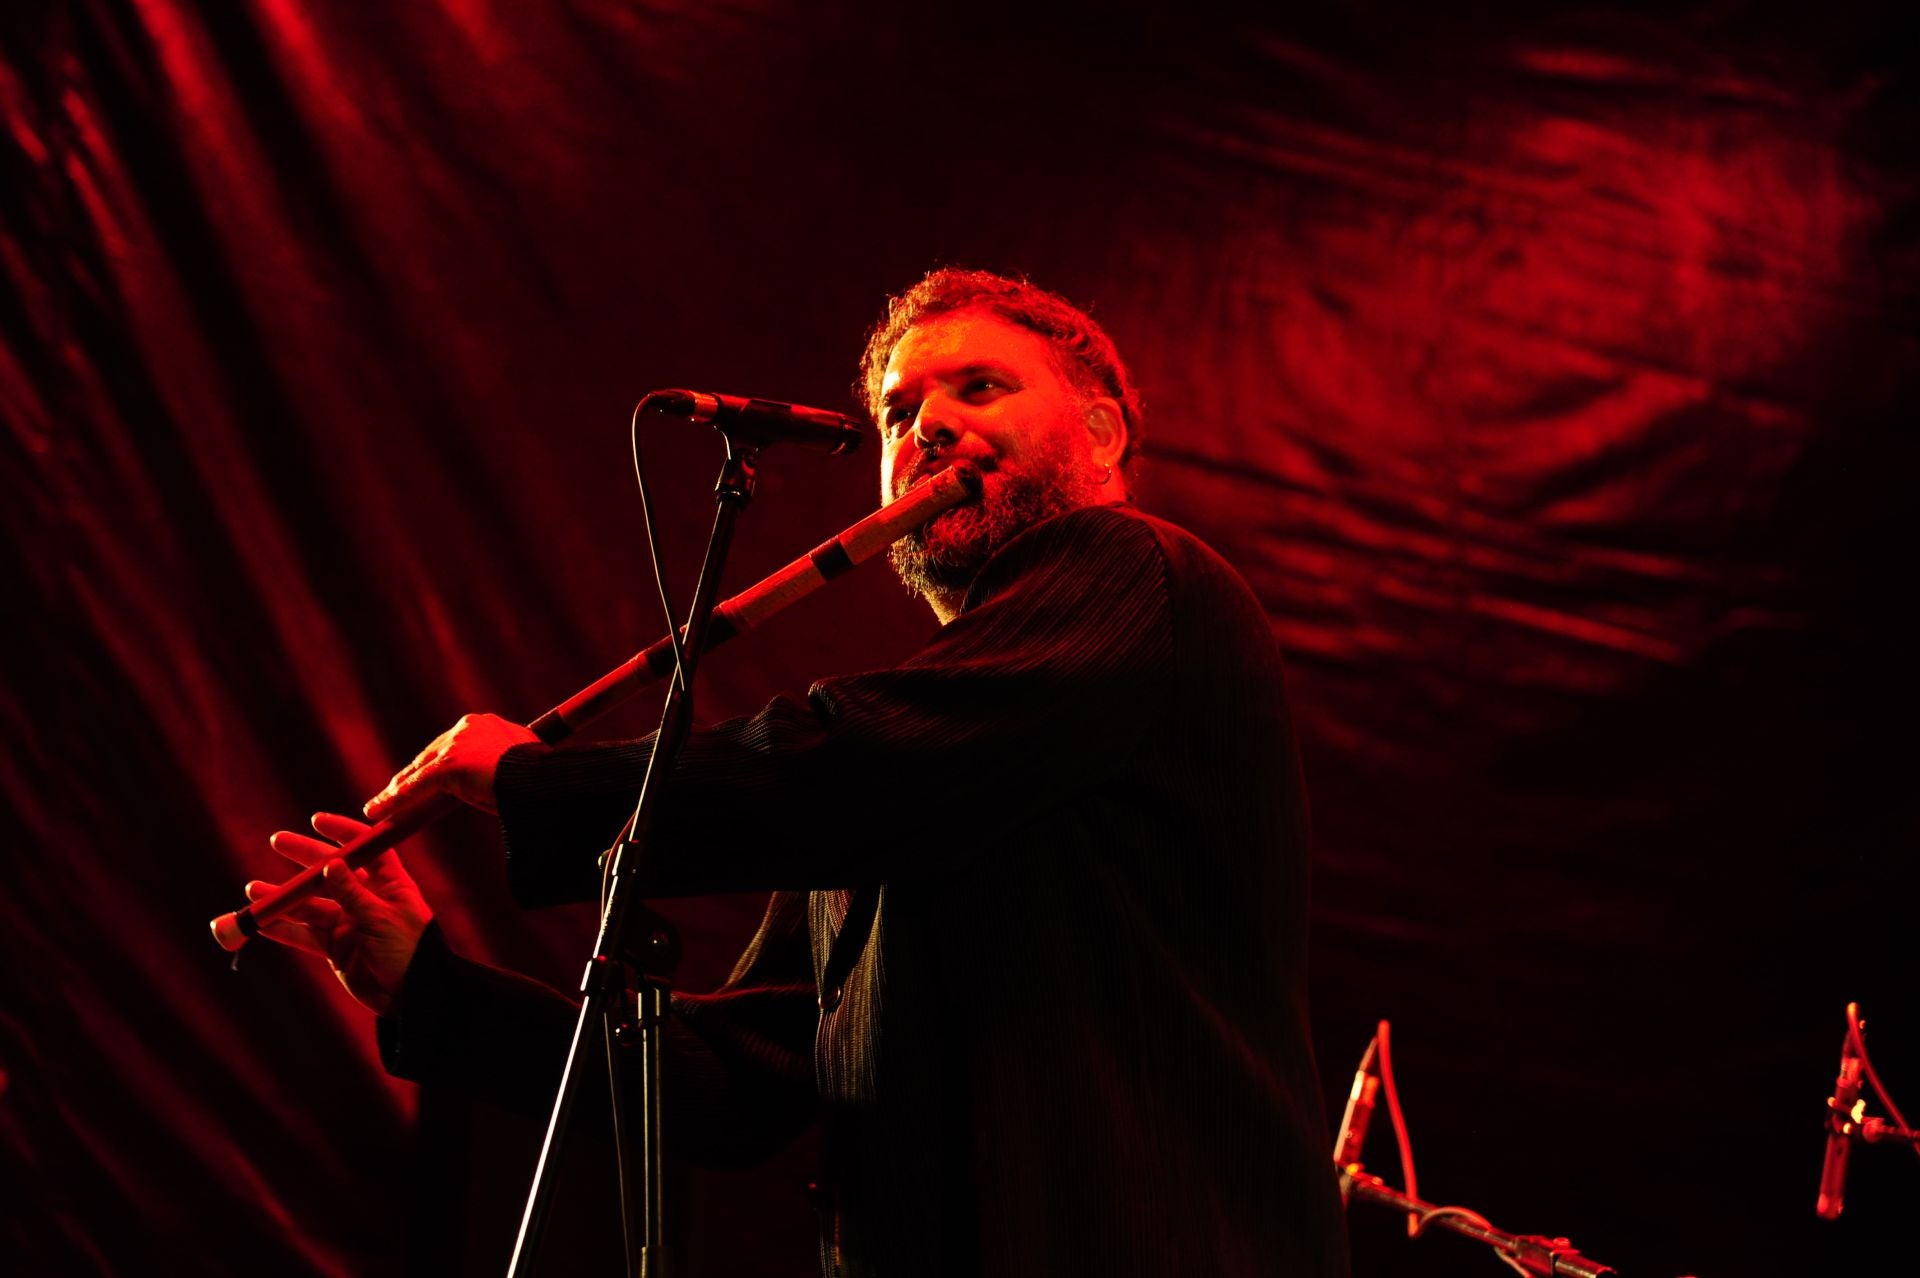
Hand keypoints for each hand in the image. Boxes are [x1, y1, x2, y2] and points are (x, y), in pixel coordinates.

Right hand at [248, 812, 432, 1014]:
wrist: (411, 996)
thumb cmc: (409, 951)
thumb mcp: (380, 918)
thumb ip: (352, 893)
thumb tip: (331, 863)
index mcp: (390, 883)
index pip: (367, 848)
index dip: (344, 833)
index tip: (317, 820)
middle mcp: (367, 898)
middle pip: (331, 872)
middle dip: (304, 858)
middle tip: (278, 841)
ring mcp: (350, 923)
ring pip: (311, 905)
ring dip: (284, 898)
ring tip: (254, 890)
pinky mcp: (336, 948)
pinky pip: (305, 935)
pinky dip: (283, 929)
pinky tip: (261, 922)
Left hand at [363, 712, 537, 823]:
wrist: (547, 778)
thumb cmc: (541, 775)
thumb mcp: (520, 764)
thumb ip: (503, 765)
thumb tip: (504, 783)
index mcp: (484, 724)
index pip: (449, 746)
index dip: (433, 764)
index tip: (426, 778)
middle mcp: (466, 728)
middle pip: (429, 756)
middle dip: (410, 776)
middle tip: (394, 793)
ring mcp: (456, 746)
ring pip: (418, 771)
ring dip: (396, 791)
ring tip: (378, 806)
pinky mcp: (449, 765)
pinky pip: (416, 787)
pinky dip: (394, 801)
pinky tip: (377, 811)